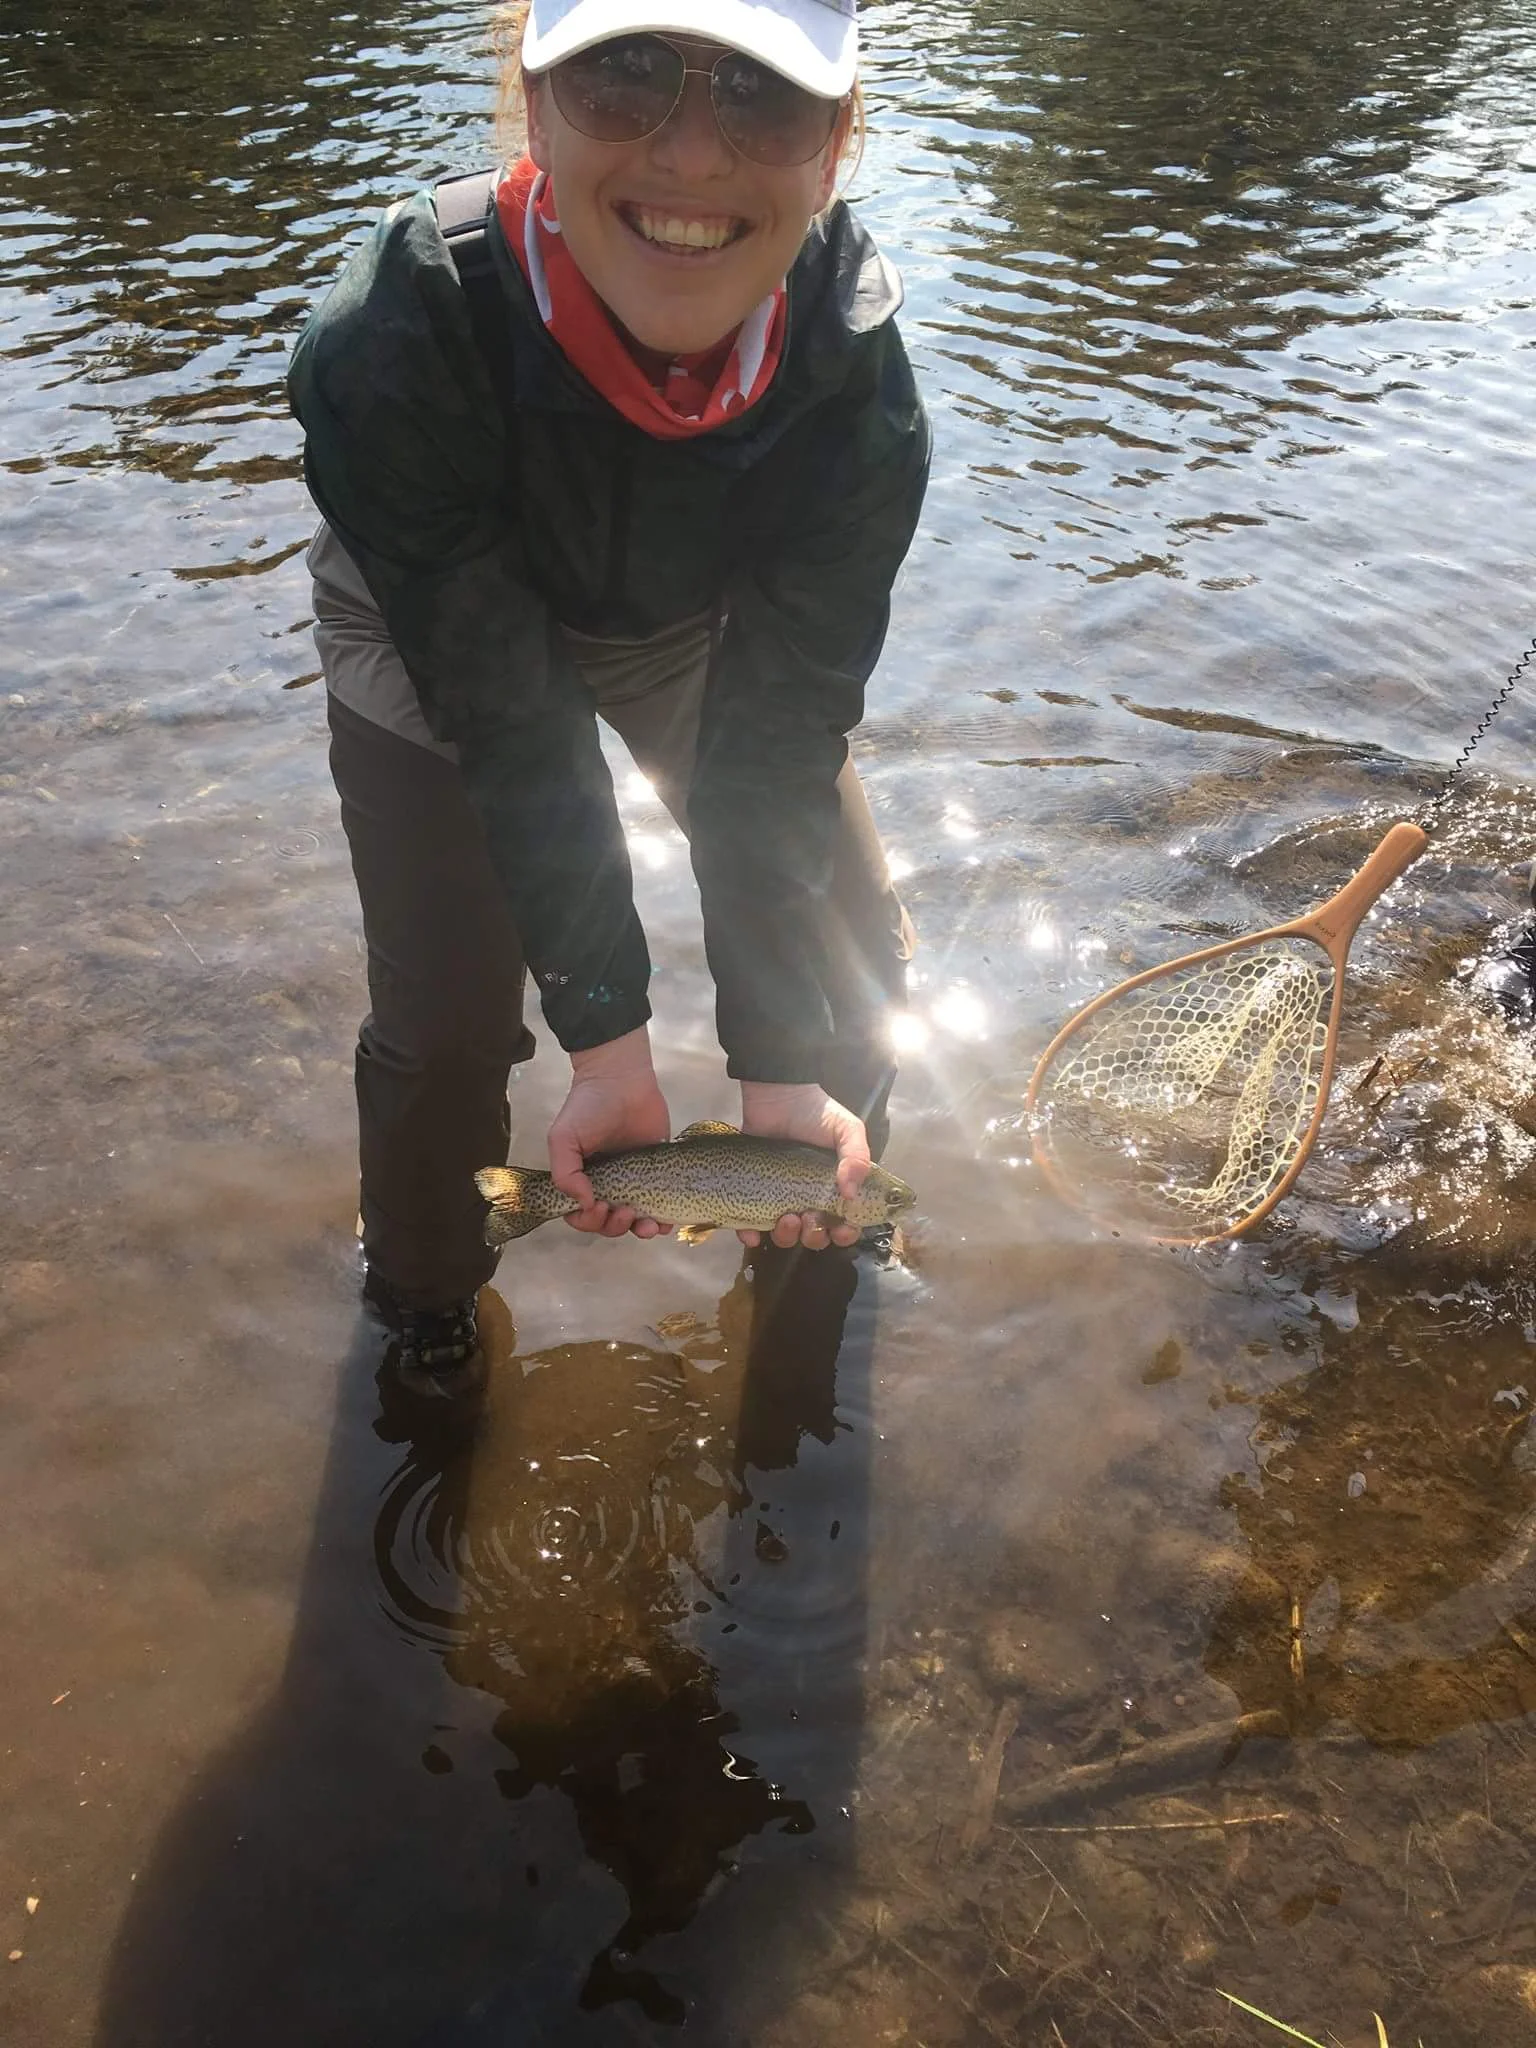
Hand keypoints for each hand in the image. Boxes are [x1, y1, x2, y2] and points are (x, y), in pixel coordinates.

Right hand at [548, 1027, 671, 1238]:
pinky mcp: (658, 1173)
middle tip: (623, 1211)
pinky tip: (664, 1222)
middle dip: (614, 1226)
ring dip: (639, 1230)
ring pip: (635, 1222)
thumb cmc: (588, 1107)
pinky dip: (662, 1221)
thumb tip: (584, 1204)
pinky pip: (661, 1207)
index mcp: (581, 1180)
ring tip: (647, 1224)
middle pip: (607, 1224)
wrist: (622, 1079)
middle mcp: (607, 1185)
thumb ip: (565, 1173)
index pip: (580, 1216)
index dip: (588, 1221)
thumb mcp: (563, 1138)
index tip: (599, 1206)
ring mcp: (634, 1181)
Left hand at [736, 1081, 869, 1251]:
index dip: (845, 1233)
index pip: (845, 1224)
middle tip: (810, 1218)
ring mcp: (780, 1199)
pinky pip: (750, 1226)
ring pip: (785, 1236)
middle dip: (814, 1235)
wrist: (776, 1095)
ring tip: (787, 1218)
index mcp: (834, 1189)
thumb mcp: (847, 1130)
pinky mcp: (753, 1194)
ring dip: (787, 1236)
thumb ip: (857, 1157)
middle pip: (815, 1236)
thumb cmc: (817, 1113)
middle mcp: (809, 1199)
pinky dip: (750, 1234)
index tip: (841, 1228)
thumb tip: (850, 1193)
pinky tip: (751, 1232)